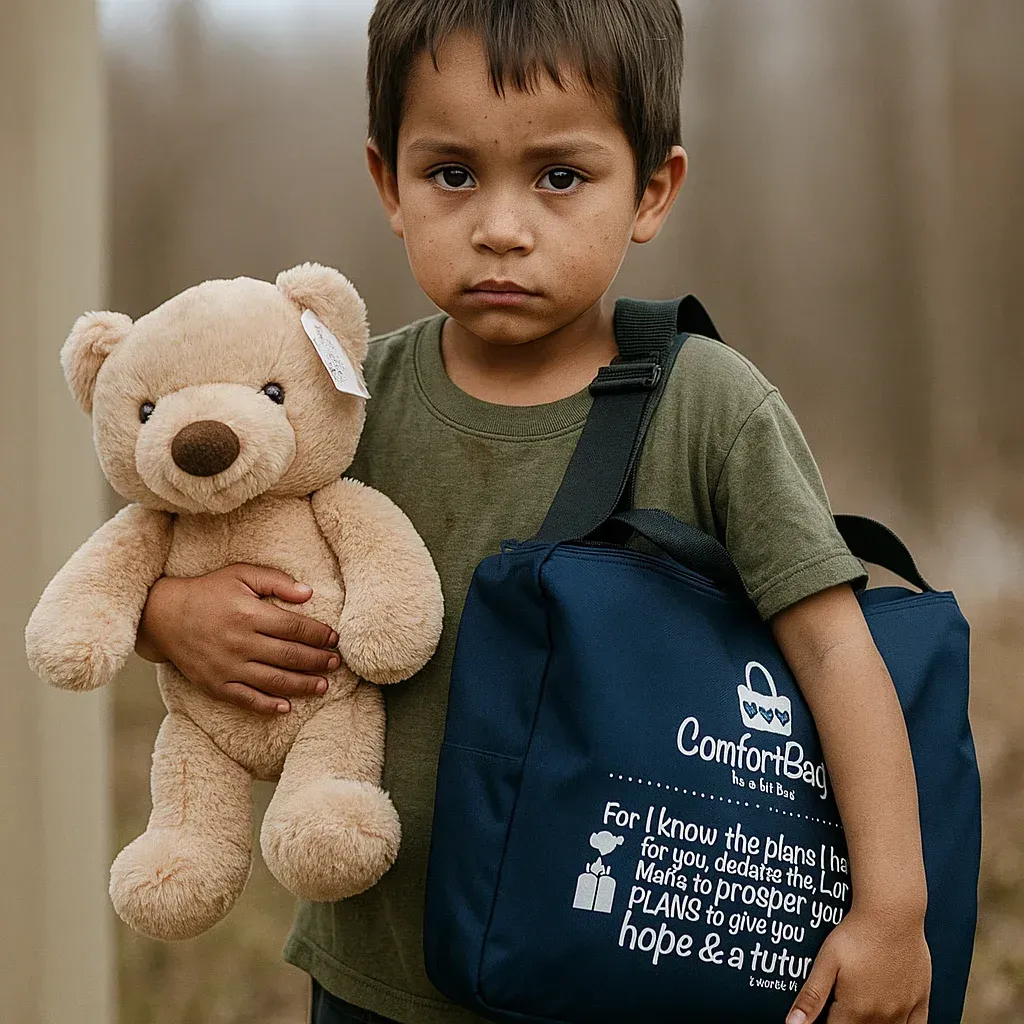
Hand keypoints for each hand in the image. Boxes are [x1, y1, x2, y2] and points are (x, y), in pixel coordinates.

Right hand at [137, 565, 340, 714]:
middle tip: (336, 663)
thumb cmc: (208, 591)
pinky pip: (246, 700)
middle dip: (318, 660)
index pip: (295, 628)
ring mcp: (227, 667)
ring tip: (323, 685)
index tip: (334, 638)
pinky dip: (268, 706)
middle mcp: (240, 643)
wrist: (162, 616)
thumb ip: (276, 581)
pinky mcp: (215, 685)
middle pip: (290, 656)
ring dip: (303, 685)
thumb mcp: (241, 574)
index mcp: (249, 614)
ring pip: (274, 681)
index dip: (319, 634)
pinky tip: (287, 707)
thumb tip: (308, 593)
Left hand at [786, 906, 929, 1023]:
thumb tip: (793, 1023)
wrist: (891, 914)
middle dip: (847, 1021)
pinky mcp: (920, 1001)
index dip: (826, 1023)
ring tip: (860, 1006)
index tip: (825, 1013)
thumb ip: (811, 997)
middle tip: (840, 1005)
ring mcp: (903, 1010)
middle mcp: (882, 1016)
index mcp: (855, 1009)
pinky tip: (888, 1018)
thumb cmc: (857, 934)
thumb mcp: (826, 962)